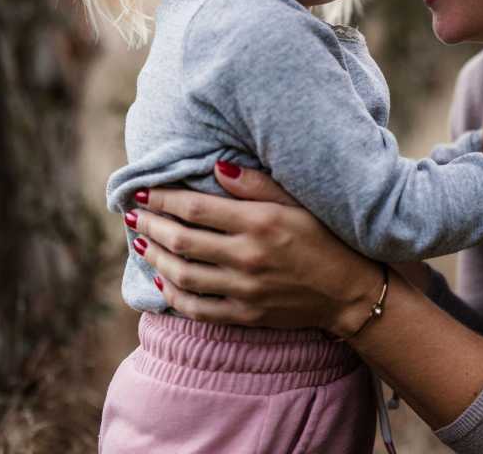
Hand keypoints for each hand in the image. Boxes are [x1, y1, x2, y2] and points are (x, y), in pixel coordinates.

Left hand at [128, 163, 383, 335]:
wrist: (350, 292)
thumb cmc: (327, 239)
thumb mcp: (300, 203)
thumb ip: (257, 185)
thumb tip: (216, 167)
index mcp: (261, 223)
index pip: (196, 208)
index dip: (164, 198)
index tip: (144, 190)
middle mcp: (248, 256)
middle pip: (182, 239)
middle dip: (151, 224)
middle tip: (132, 214)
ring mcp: (245, 289)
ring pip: (183, 274)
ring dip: (156, 257)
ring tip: (142, 243)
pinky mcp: (246, 314)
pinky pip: (197, 308)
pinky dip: (173, 294)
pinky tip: (162, 281)